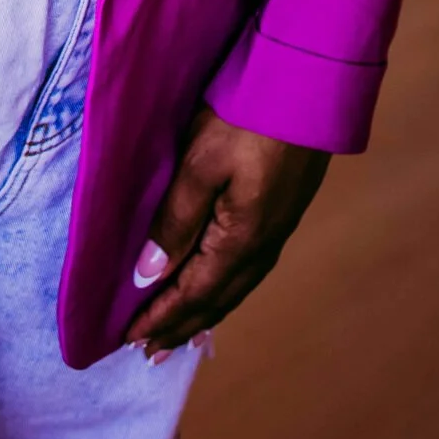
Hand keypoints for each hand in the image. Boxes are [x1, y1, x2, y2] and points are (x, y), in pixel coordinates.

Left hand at [123, 107, 328, 356]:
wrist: (308, 86)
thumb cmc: (247, 119)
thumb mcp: (201, 164)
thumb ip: (175, 222)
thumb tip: (148, 276)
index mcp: (241, 241)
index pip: (192, 294)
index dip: (161, 317)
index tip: (130, 340)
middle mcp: (262, 248)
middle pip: (216, 301)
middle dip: (181, 327)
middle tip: (149, 352)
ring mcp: (276, 232)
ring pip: (234, 289)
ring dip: (203, 313)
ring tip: (178, 332)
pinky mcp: (281, 215)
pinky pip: (246, 272)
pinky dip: (223, 291)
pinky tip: (216, 286)